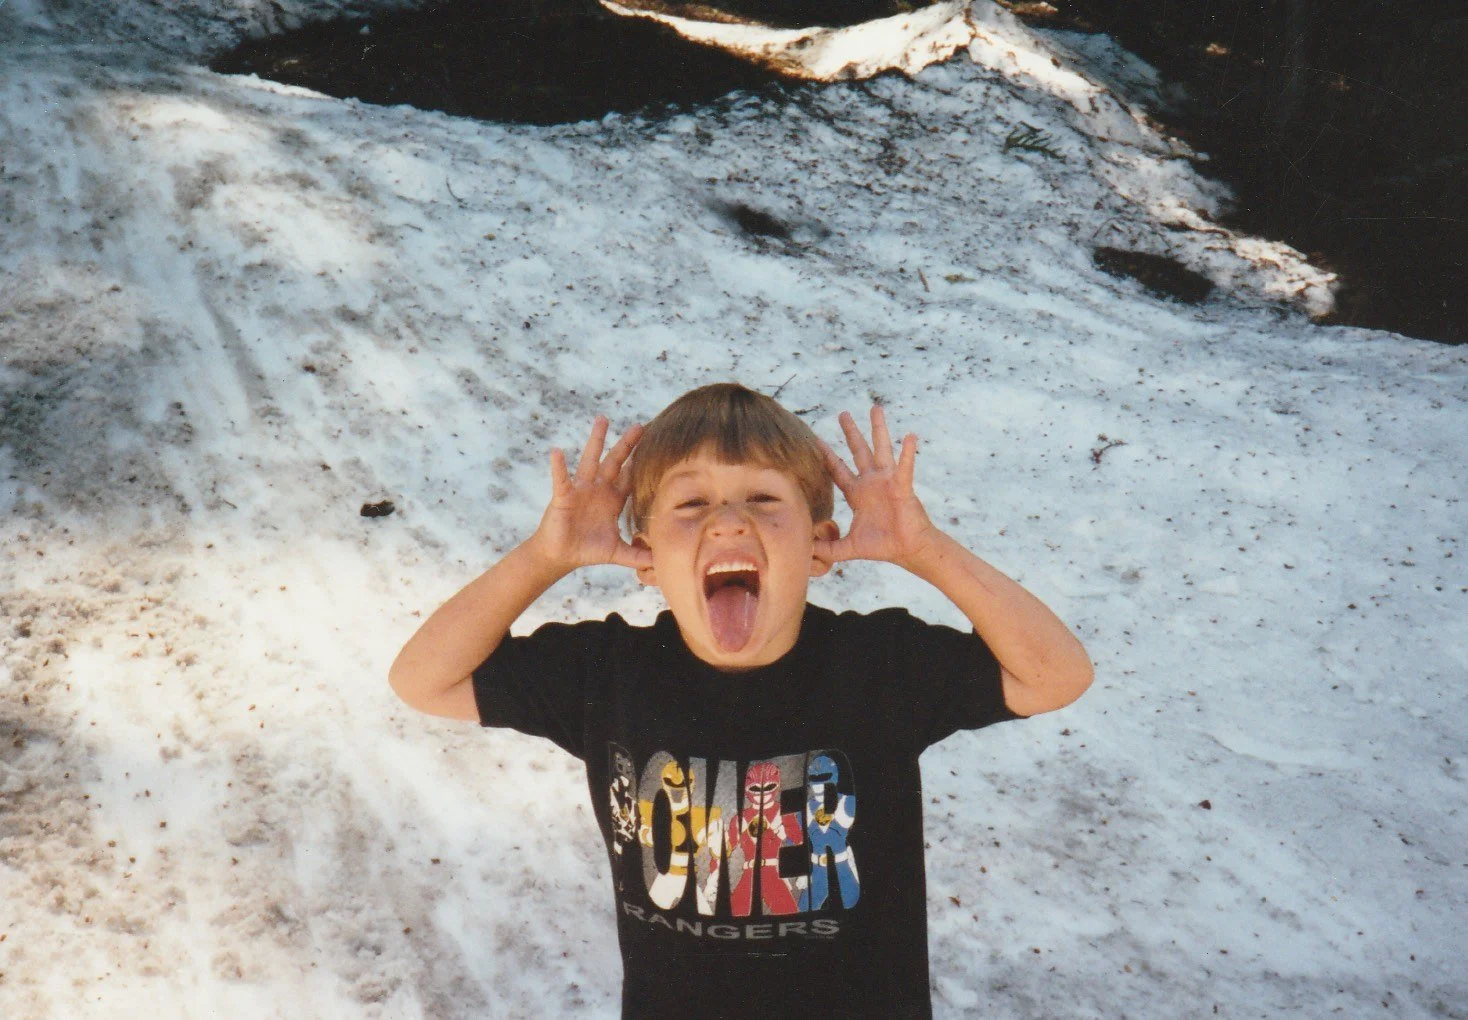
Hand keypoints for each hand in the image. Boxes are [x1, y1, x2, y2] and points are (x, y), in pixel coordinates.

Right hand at [532, 416, 651, 571]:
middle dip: (627, 445)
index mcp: (613, 499)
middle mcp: (599, 489)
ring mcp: (581, 490)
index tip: (658, 445)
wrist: (561, 555)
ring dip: (597, 440)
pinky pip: (561, 479)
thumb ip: (638, 556)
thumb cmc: (588, 550)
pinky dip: (559, 466)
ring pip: (591, 461)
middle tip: (640, 426)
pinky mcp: (563, 497)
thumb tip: (661, 565)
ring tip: (603, 419)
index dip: (642, 463)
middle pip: (615, 462)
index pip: (631, 477)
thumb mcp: (617, 553)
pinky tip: (557, 451)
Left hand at [816, 406, 938, 567]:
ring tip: (875, 408)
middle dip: (851, 432)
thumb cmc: (882, 546)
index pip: (838, 470)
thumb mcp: (848, 548)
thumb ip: (827, 549)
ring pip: (881, 449)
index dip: (827, 456)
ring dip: (879, 429)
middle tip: (843, 413)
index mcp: (857, 494)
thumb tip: (804, 553)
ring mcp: (888, 482)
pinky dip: (908, 453)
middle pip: (858, 451)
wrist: (908, 550)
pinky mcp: (903, 487)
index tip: (815, 440)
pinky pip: (905, 467)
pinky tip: (910, 437)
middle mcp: (871, 482)